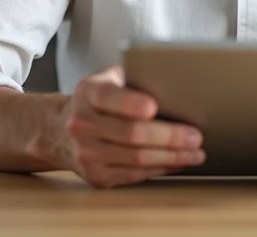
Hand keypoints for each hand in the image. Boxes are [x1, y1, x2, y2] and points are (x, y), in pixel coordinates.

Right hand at [61, 65, 205, 187]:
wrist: (60, 130)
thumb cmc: (98, 100)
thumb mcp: (107, 80)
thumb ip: (133, 79)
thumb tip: (176, 85)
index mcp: (87, 93)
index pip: (109, 97)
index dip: (131, 103)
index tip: (154, 107)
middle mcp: (82, 124)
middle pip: (130, 133)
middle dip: (168, 136)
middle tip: (195, 136)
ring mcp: (87, 153)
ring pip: (136, 158)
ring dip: (171, 156)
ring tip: (196, 152)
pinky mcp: (96, 176)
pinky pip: (134, 174)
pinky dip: (161, 168)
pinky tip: (178, 161)